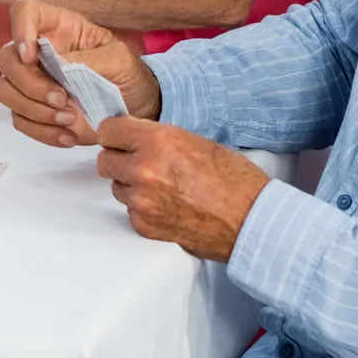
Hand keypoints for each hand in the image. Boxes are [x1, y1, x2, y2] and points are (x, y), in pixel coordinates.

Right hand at [0, 0, 159, 146]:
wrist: (137, 108)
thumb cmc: (128, 74)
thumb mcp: (119, 60)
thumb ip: (90, 59)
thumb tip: (59, 65)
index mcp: (58, 28)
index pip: (24, 11)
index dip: (20, 27)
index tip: (30, 54)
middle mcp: (38, 52)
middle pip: (6, 58)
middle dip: (29, 82)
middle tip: (62, 98)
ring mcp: (32, 82)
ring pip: (6, 90)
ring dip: (34, 109)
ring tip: (70, 119)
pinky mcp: (35, 111)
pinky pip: (20, 120)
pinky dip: (42, 132)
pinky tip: (69, 136)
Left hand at [94, 117, 270, 261]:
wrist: (253, 221)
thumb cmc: (235, 180)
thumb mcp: (195, 142)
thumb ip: (159, 139)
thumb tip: (135, 139)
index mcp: (157, 141)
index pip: (108, 131)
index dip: (115, 135)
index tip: (119, 139)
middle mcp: (144, 169)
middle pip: (105, 161)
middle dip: (119, 160)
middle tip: (139, 163)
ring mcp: (142, 201)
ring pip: (117, 187)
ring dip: (131, 186)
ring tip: (162, 188)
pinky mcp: (145, 226)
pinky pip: (130, 212)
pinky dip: (143, 209)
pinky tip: (168, 206)